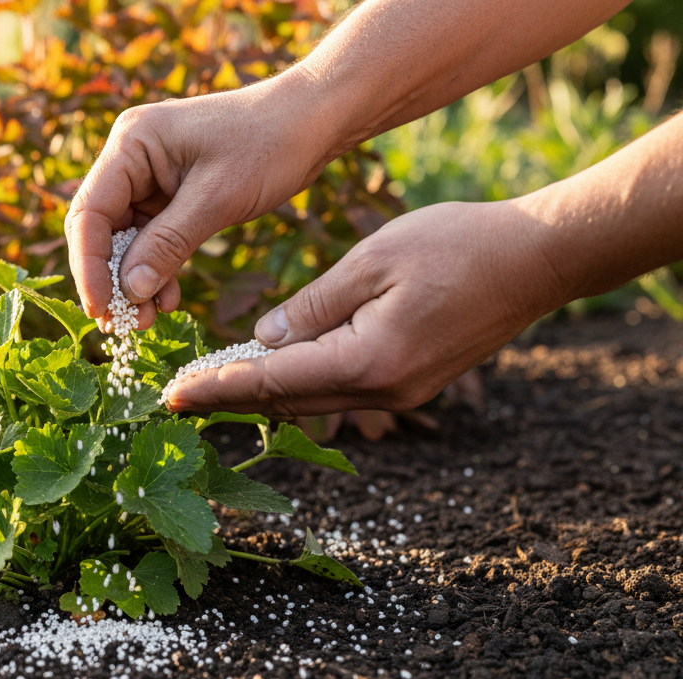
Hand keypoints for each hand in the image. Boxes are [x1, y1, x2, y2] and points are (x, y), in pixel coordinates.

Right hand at [66, 72, 333, 330]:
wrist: (313, 121)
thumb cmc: (268, 144)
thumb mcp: (217, 198)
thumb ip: (168, 244)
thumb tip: (128, 292)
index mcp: (131, 144)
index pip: (90, 213)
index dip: (89, 265)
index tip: (100, 308)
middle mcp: (130, 158)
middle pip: (100, 229)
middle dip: (109, 279)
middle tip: (120, 324)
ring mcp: (149, 177)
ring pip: (125, 241)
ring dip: (134, 281)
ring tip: (147, 321)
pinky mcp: (170, 195)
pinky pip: (151, 240)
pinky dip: (157, 270)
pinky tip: (169, 299)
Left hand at [164, 200, 569, 415]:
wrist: (539, 260)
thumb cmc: (458, 244)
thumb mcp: (371, 260)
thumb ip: (312, 305)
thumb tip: (263, 340)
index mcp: (367, 360)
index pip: (271, 381)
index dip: (216, 388)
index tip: (171, 396)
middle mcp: (381, 391)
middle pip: (285, 402)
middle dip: (228, 399)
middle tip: (174, 396)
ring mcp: (400, 393)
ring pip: (312, 401)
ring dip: (260, 394)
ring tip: (208, 387)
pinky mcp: (411, 383)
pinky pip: (339, 390)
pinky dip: (298, 384)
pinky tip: (270, 371)